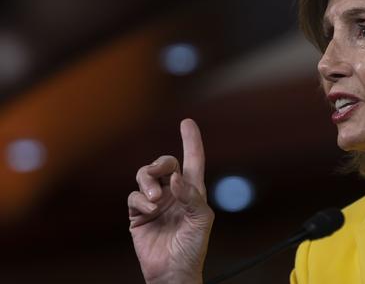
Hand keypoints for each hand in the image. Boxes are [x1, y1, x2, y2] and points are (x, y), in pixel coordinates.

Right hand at [128, 119, 213, 283]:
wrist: (173, 271)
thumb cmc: (193, 247)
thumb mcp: (202, 219)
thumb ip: (192, 196)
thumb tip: (175, 177)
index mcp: (192, 191)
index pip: (193, 160)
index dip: (191, 141)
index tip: (187, 122)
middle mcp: (173, 193)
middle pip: (164, 163)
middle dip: (160, 162)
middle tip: (160, 171)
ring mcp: (155, 202)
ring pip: (145, 176)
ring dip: (148, 181)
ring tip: (154, 199)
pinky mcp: (139, 214)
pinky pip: (134, 196)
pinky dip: (140, 199)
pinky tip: (149, 209)